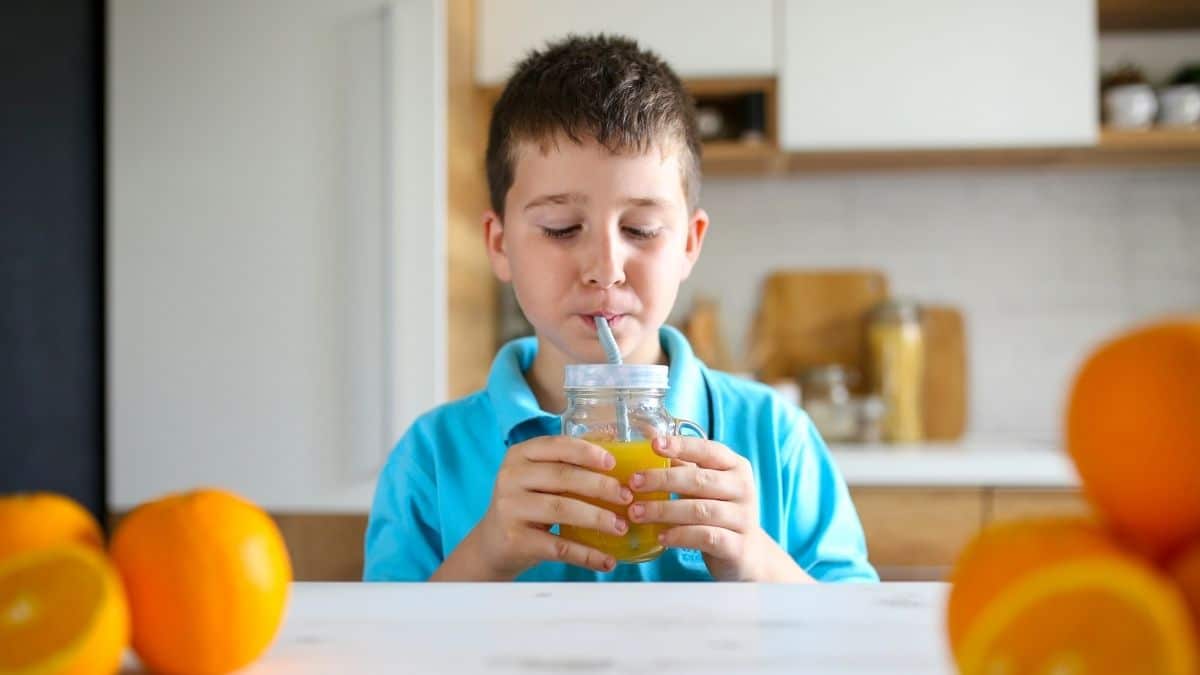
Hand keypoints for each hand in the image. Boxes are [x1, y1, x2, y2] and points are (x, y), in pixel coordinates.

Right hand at [471, 436, 633, 578]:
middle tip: (627, 497)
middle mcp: (510, 477)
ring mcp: (510, 508)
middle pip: (562, 476)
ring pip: (561, 509)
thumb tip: (618, 469)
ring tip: (621, 527)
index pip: (556, 446)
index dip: (586, 452)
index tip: (613, 463)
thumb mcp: (537, 479)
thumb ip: (566, 468)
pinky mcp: (515, 540)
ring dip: (597, 518)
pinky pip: (558, 546)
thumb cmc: (527, 505)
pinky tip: (606, 560)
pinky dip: (586, 554)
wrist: (492, 544)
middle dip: (600, 486)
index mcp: (519, 455)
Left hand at [627, 436, 809, 581]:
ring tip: (636, 512)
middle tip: (633, 482)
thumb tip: (648, 438)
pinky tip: (660, 536)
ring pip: (700, 510)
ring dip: (664, 510)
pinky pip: (705, 537)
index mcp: (735, 467)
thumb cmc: (718, 512)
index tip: (655, 444)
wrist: (747, 554)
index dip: (682, 446)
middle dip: (662, 480)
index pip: (709, 450)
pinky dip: (680, 536)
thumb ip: (682, 466)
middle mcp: (743, 489)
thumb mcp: (705, 486)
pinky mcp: (737, 546)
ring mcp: (743, 518)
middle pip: (700, 480)